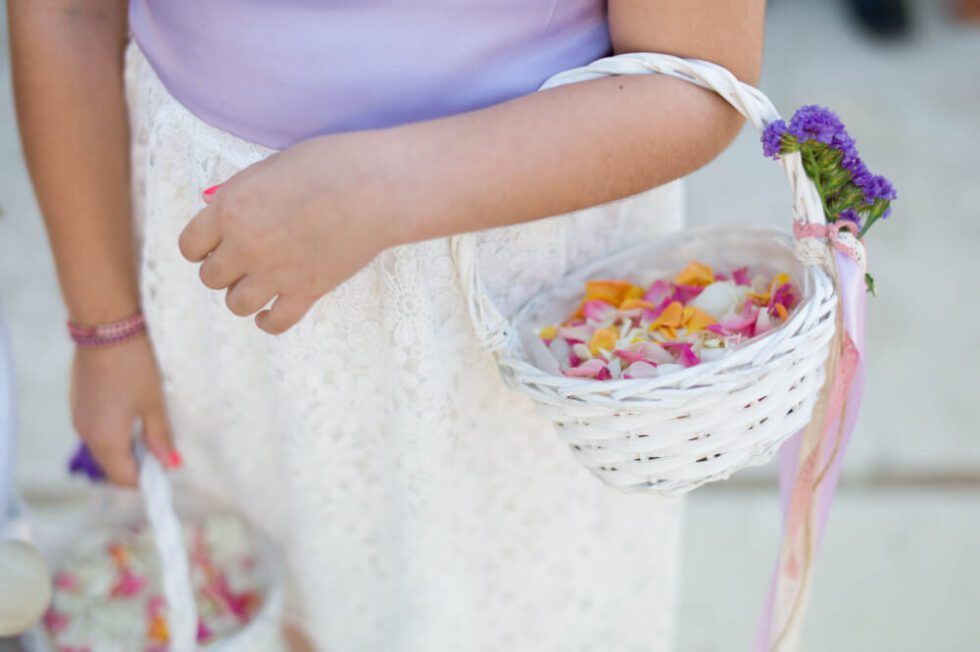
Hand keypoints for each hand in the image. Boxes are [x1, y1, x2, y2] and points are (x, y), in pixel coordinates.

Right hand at [70, 336, 176, 485]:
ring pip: (103, 446)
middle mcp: (86, 433)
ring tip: (152, 431)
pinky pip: (96, 428)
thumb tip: (169, 463)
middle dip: (137, 464)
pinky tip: (133, 415)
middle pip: (112, 465)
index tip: (168, 469)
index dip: (147, 479)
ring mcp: (79, 417)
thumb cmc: (134, 366)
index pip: (124, 478)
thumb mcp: (154, 403)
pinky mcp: (78, 402)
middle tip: (164, 451)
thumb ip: (160, 437)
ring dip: (126, 447)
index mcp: (105, 439)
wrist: (105, 327)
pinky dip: (114, 431)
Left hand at [178, 134, 399, 333]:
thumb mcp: (271, 167)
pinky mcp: (307, 292)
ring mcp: (275, 273)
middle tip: (242, 260)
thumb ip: (242, 192)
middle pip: (210, 278)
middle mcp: (245, 246)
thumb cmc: (330, 164)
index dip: (201, 246)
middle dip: (223, 269)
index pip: (189, 245)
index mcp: (230, 209)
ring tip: (258, 284)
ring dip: (243, 295)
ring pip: (235, 304)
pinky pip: (274, 323)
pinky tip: (269, 312)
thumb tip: (219, 207)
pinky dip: (268, 321)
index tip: (214, 245)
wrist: (376, 187)